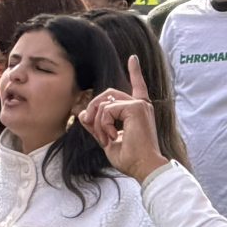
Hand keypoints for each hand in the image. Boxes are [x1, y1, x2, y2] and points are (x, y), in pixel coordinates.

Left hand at [78, 54, 168, 180]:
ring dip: (98, 122)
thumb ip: (96, 126)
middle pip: (108, 94)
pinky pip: (107, 110)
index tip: (133, 58)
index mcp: (137, 111)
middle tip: (92, 127)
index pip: (137, 87)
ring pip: (104, 102)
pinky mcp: (136, 107)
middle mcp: (141, 105)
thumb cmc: (130, 158)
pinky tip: (114, 136)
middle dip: (94, 109)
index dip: (135, 72)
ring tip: (106, 138)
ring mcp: (139, 104)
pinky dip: (104, 125)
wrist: (143, 167)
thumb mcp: (107, 140)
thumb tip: (83, 114)